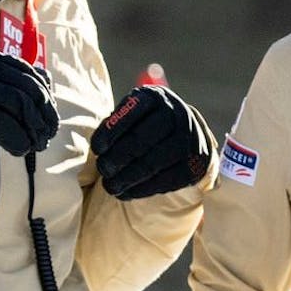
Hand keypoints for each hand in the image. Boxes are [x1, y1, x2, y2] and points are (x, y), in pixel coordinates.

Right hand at [0, 46, 58, 155]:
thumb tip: (25, 86)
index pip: (28, 71)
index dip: (44, 92)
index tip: (47, 110)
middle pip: (30, 89)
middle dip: (44, 113)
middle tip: (47, 131)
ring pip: (21, 107)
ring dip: (34, 128)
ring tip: (36, 143)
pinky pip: (5, 126)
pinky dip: (17, 140)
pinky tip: (20, 149)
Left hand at [91, 85, 214, 198]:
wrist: (187, 135)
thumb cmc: (146, 125)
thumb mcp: (132, 116)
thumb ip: (115, 126)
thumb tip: (99, 150)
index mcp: (155, 97)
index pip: (130, 114)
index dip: (110, 133)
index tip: (96, 149)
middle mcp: (176, 114)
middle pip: (141, 140)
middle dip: (116, 159)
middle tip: (103, 170)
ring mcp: (189, 139)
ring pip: (152, 163)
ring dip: (126, 179)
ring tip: (110, 186)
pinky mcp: (194, 164)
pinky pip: (164, 181)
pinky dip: (141, 190)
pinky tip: (127, 192)